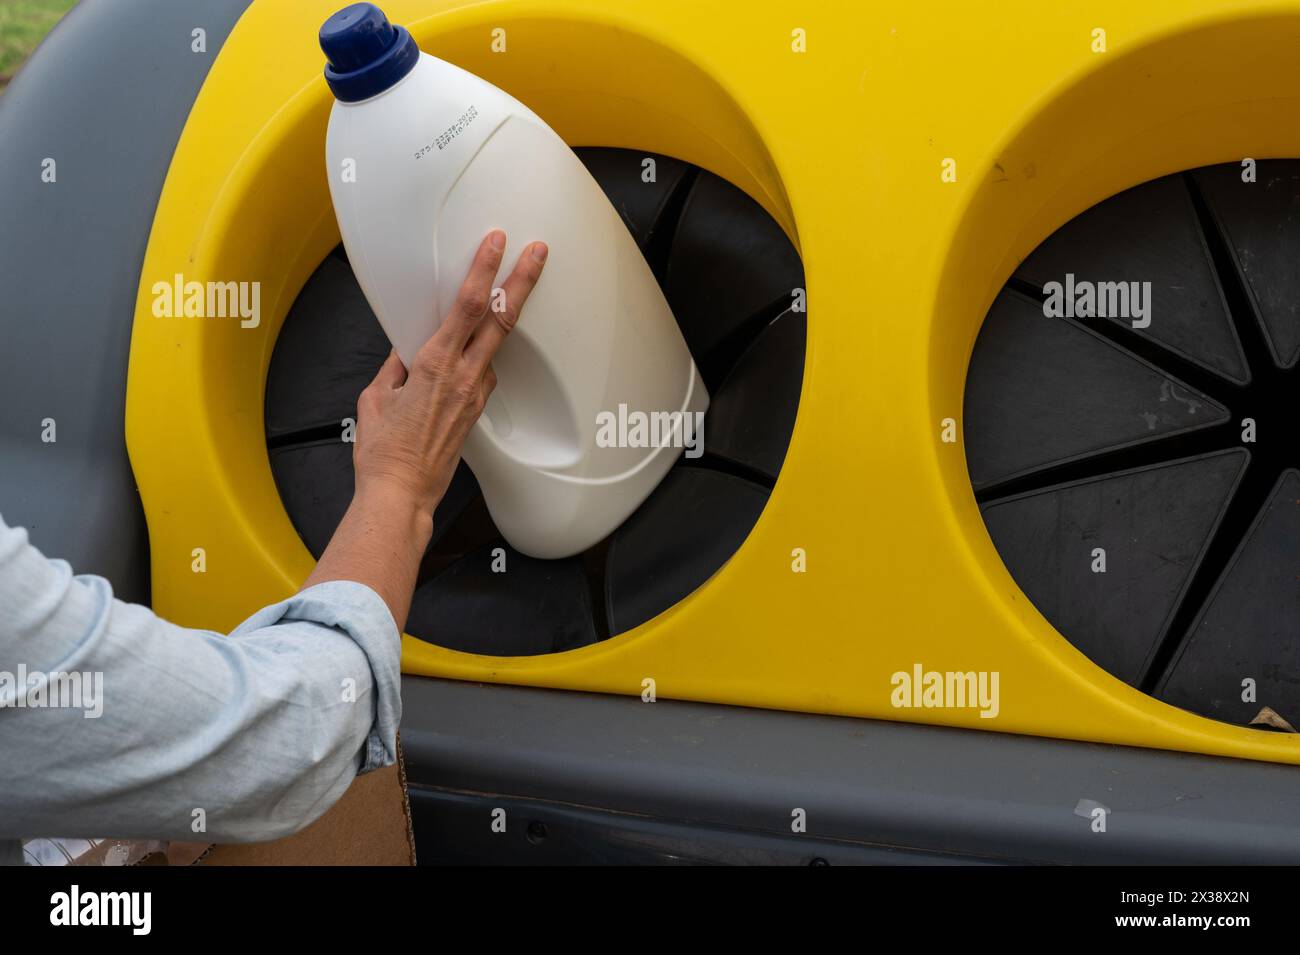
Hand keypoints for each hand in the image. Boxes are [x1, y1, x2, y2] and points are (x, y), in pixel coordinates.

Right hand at [353, 229, 547, 521]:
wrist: (401, 495)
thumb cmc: (384, 453)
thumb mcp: (376, 397)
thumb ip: (394, 367)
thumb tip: (404, 352)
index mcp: (436, 364)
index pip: (469, 305)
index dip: (485, 269)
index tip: (497, 243)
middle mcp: (463, 376)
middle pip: (502, 317)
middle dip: (522, 280)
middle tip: (538, 253)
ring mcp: (476, 395)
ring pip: (495, 346)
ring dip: (502, 318)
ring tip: (506, 293)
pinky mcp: (477, 412)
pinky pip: (483, 373)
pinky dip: (480, 356)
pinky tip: (469, 355)